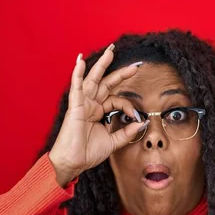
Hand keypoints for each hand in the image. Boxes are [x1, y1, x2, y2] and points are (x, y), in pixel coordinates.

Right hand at [48, 44, 146, 186]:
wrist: (73, 163)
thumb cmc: (88, 153)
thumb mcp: (113, 142)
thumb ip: (127, 132)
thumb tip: (142, 123)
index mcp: (99, 112)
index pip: (117, 101)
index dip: (128, 106)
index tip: (136, 117)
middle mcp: (91, 105)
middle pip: (106, 84)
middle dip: (119, 73)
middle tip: (134, 66)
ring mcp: (82, 104)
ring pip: (93, 80)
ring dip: (101, 65)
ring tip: (110, 51)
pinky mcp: (75, 107)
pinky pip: (76, 87)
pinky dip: (77, 74)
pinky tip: (80, 61)